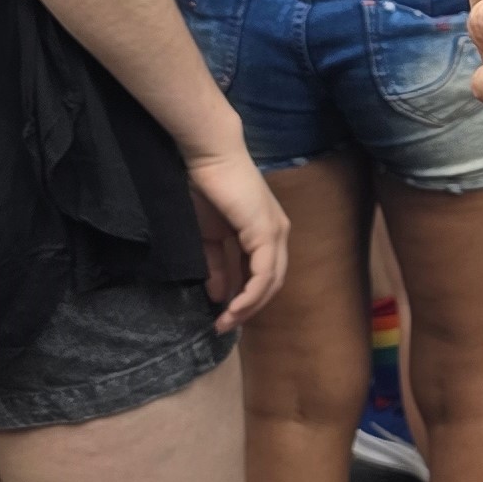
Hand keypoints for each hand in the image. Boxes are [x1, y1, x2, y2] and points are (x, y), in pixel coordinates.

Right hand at [183, 139, 286, 328]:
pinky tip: (235, 307)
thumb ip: (216, 262)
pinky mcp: (267, 232)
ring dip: (248, 306)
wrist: (207, 156)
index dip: (246, 297)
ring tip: (226, 322)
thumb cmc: (205, 187)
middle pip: (271, 283)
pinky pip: (264, 273)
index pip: (263, 274)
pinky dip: (251, 294)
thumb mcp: (208, 234)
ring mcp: (275, 233)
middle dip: (248, 308)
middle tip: (225, 325)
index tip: (224, 315)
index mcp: (265, 233)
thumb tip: (217, 293)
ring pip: (270, 282)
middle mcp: (277, 235)